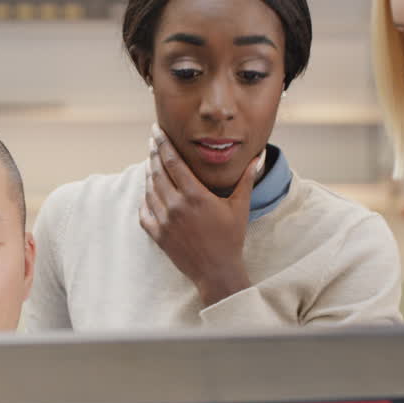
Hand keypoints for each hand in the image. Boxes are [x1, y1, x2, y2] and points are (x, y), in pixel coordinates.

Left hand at [139, 124, 255, 306]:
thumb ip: (246, 179)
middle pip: (157, 172)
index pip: (173, 162)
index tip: (157, 132)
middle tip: (152, 140)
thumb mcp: (240, 206)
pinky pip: (144, 212)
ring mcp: (164, 221)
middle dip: (153, 153)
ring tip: (150, 162)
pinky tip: (148, 192)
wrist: (217, 271)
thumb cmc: (231, 238)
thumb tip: (259, 157)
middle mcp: (176, 206)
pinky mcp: (158, 235)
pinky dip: (144, 199)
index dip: (163, 144)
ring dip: (149, 173)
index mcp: (195, 195)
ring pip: (149, 190)